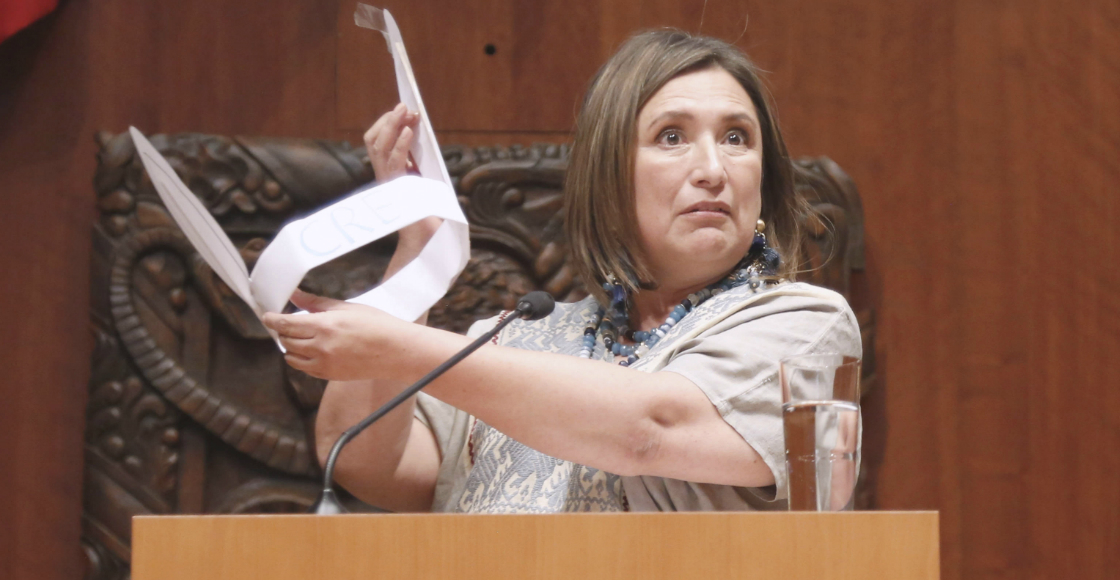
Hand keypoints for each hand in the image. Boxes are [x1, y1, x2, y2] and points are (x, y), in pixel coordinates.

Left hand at [262, 289, 412, 380]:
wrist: (395, 351)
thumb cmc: (376, 324)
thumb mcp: (346, 307)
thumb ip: (317, 303)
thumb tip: (295, 296)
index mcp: (324, 326)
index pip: (286, 324)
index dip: (272, 320)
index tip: (267, 316)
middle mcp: (320, 347)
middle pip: (286, 341)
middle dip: (283, 332)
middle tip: (288, 324)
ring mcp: (324, 364)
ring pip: (291, 357)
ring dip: (290, 347)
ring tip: (300, 338)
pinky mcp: (329, 376)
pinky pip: (304, 369)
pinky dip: (301, 359)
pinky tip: (311, 351)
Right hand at [363, 104, 441, 257]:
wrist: (428, 240)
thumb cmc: (429, 213)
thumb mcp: (426, 180)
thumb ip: (419, 162)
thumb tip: (420, 135)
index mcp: (389, 172)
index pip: (378, 142)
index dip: (387, 124)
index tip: (404, 109)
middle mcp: (384, 175)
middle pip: (374, 140)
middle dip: (388, 120)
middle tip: (405, 107)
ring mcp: (387, 182)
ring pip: (379, 147)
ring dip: (391, 126)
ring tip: (404, 112)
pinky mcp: (396, 190)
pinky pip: (394, 163)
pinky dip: (400, 145)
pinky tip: (409, 132)